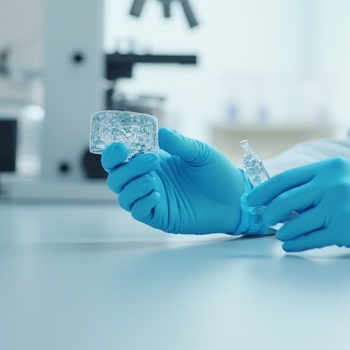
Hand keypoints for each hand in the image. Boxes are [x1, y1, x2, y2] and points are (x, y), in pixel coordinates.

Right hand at [101, 128, 249, 234]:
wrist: (235, 198)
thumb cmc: (217, 173)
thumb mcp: (199, 152)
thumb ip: (179, 143)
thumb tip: (160, 133)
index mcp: (153, 162)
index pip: (122, 158)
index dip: (114, 153)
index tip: (120, 146)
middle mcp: (149, 180)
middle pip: (117, 178)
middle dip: (126, 168)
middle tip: (151, 159)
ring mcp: (153, 199)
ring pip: (124, 196)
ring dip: (132, 186)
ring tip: (153, 179)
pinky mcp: (161, 216)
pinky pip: (139, 212)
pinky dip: (142, 203)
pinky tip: (157, 194)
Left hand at [246, 158, 349, 253]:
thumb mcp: (347, 179)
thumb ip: (319, 184)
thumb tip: (282, 200)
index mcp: (331, 167)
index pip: (287, 179)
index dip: (264, 192)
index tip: (251, 201)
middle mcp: (333, 183)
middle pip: (285, 201)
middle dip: (269, 213)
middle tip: (262, 221)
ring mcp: (340, 205)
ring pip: (296, 223)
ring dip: (283, 232)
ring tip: (281, 236)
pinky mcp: (346, 228)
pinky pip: (311, 239)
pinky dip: (296, 244)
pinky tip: (291, 246)